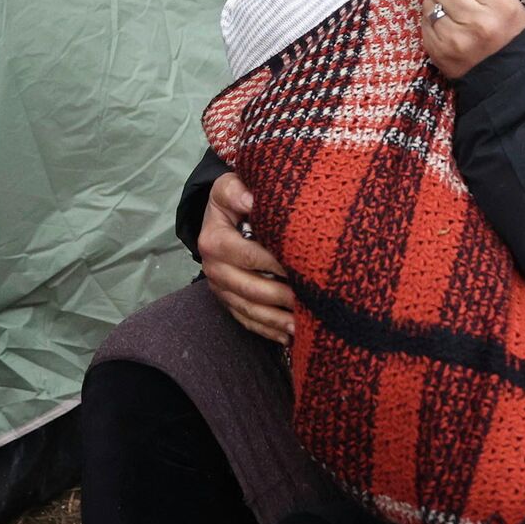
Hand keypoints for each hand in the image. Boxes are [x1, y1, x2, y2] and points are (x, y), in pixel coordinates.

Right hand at [194, 172, 294, 345]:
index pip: (248, 255)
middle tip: (311, 301)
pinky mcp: (227, 301)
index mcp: (214, 241)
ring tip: (302, 326)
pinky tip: (287, 336)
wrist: (217, 217)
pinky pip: (245, 320)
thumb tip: (253, 200)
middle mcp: (213, 268)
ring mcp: (219, 288)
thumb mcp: (228, 187)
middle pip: (249, 288)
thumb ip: (238, 191)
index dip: (275, 263)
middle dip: (281, 297)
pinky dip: (266, 330)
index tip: (303, 268)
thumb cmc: (232, 200)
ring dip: (275, 320)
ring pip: (248, 310)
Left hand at [420, 0, 524, 79]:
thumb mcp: (505, 2)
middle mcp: (476, 21)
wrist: (509, 75)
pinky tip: (442, 23)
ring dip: (432, 0)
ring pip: (428, 4)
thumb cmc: (508, 32)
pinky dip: (430, 20)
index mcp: (497, 4)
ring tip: (444, 5)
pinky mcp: (440, 54)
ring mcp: (455, 40)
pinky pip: (424, 24)